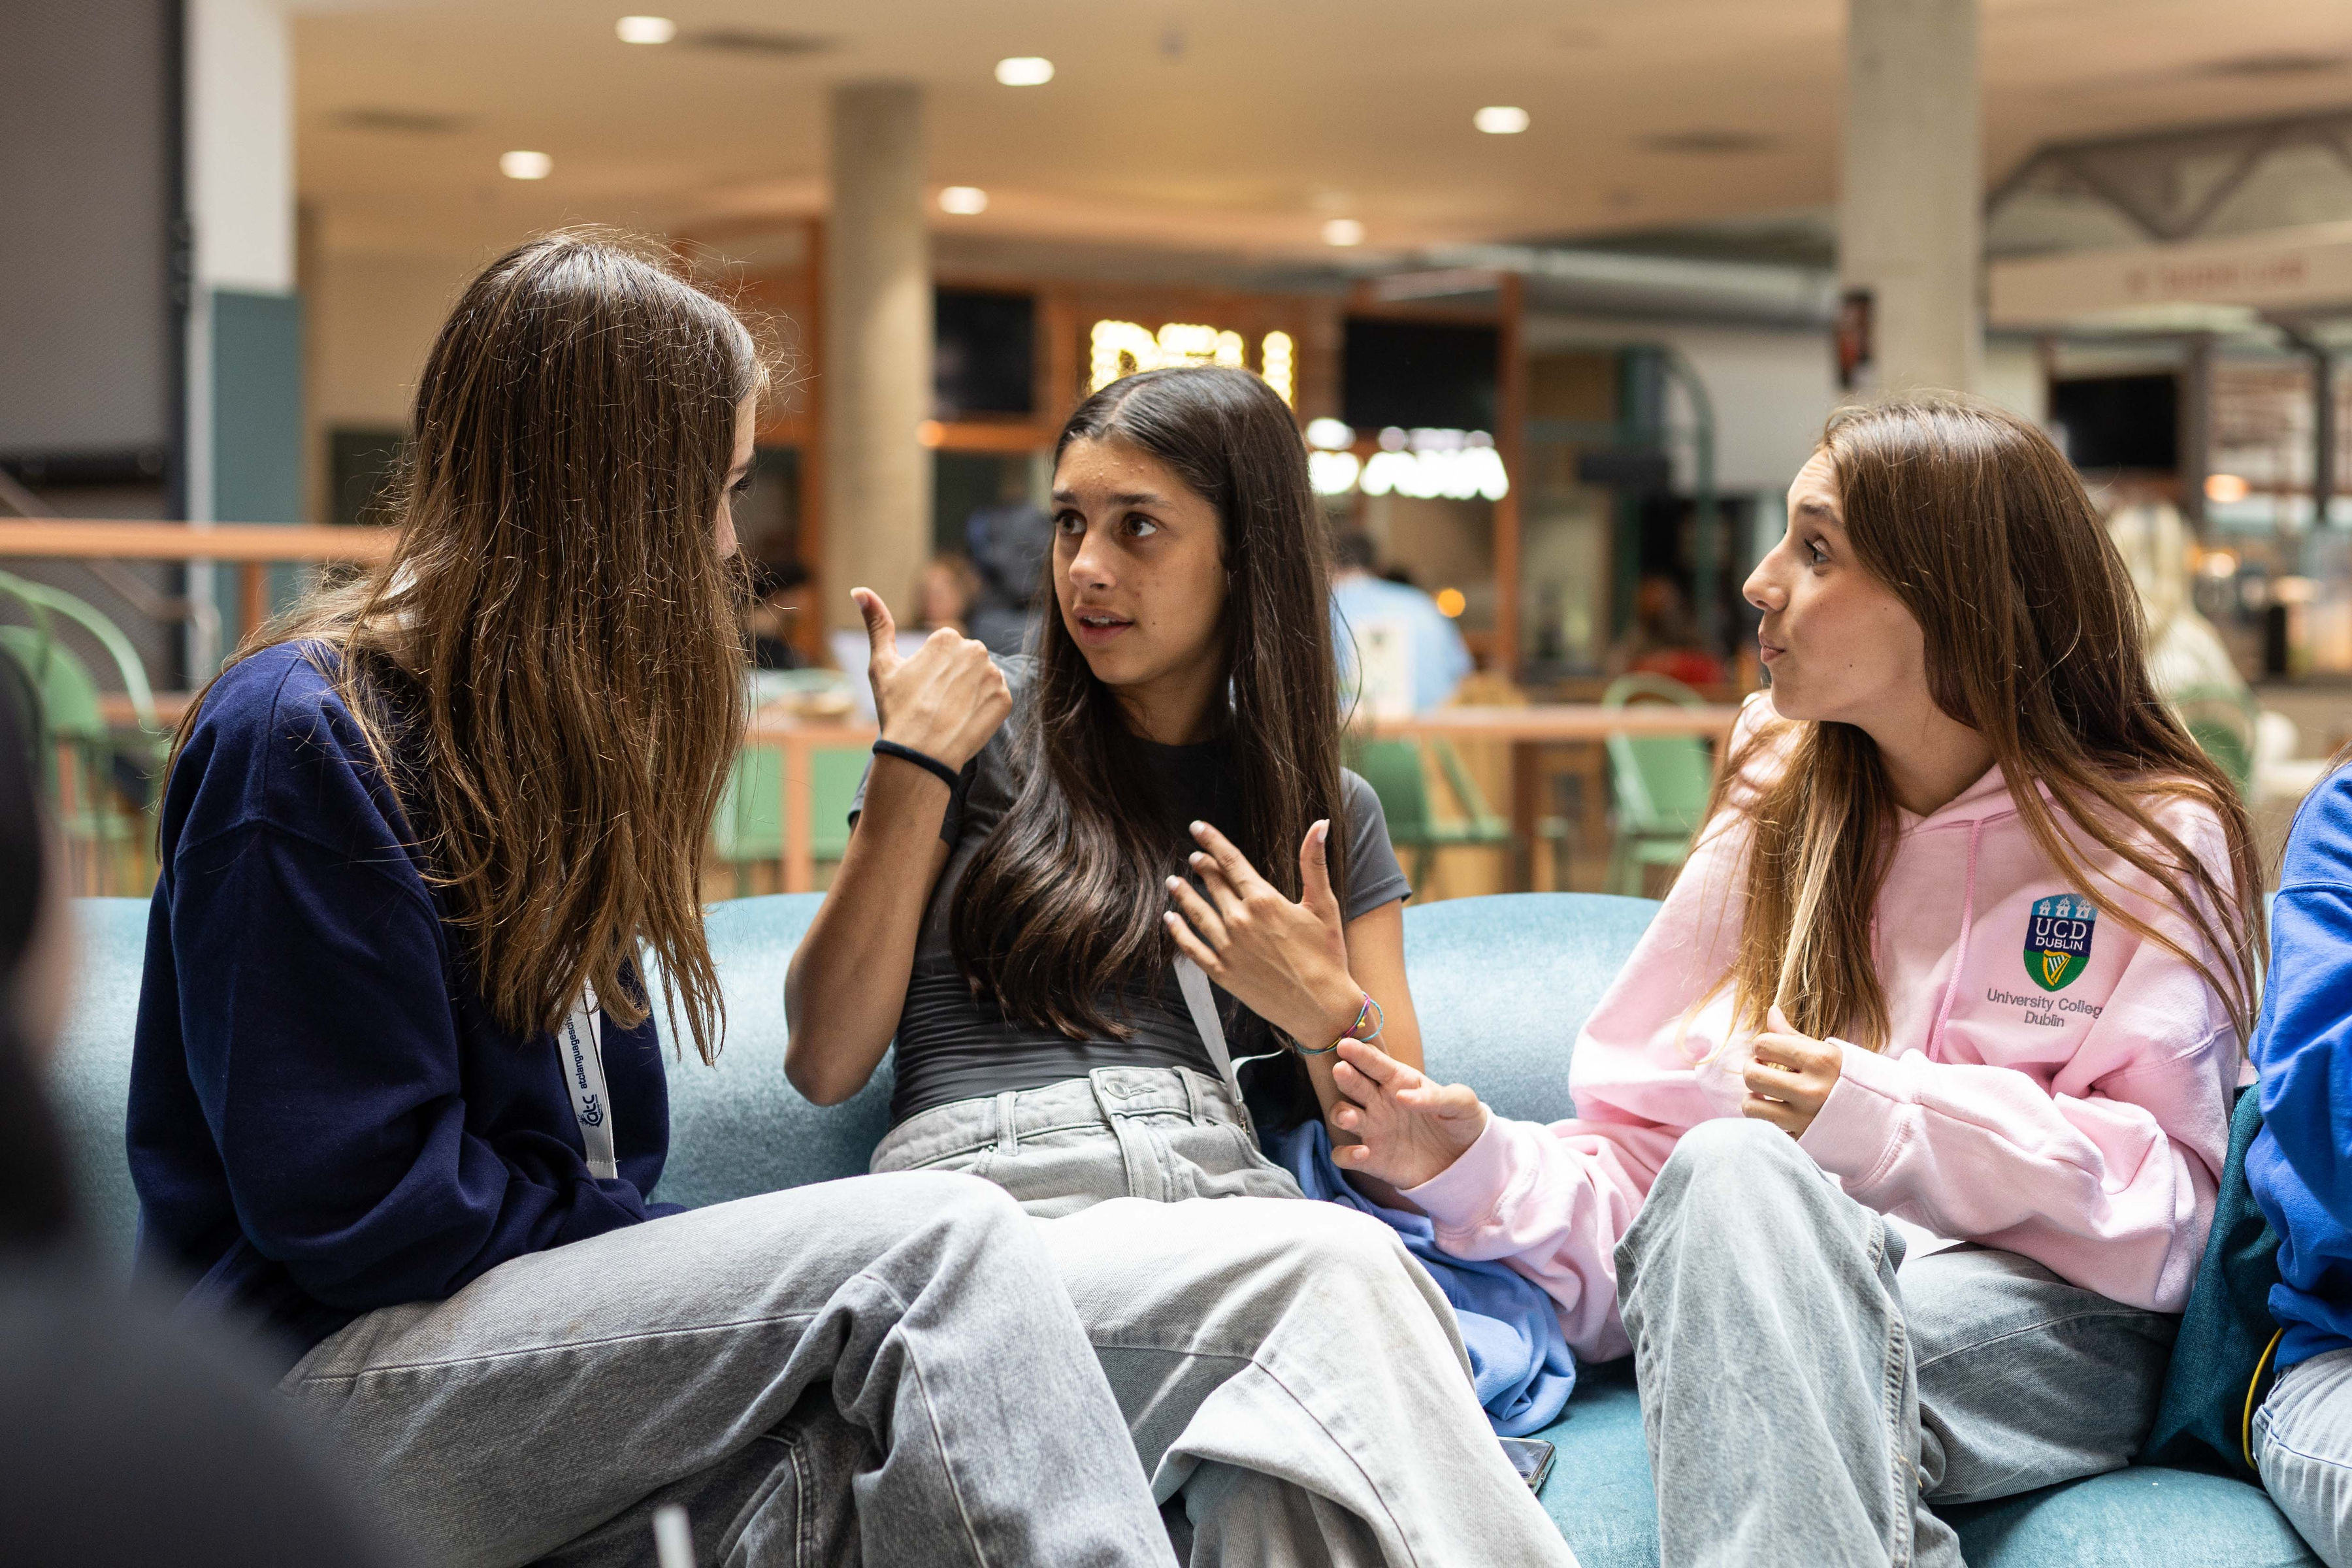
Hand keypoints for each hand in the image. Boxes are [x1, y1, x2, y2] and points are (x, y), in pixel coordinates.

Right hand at [853, 588, 1010, 769]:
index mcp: (947, 637)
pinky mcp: (1005, 699)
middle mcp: (975, 649)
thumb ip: (877, 624)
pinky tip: (965, 721)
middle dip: (954, 679)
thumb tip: (858, 589)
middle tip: (935, 704)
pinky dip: (984, 709)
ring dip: (970, 692)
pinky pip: (996, 699)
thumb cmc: (897, 710)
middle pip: (966, 662)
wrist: (920, 755)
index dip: (932, 672)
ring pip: (982, 679)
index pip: (945, 649)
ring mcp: (993, 675)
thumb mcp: (882, 664)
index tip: (922, 690)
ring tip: (949, 713)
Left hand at [1162, 821, 1362, 1049]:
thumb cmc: (1327, 955)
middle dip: (1202, 867)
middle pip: (1213, 884)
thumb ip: (1314, 862)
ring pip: (1197, 913)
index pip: (1230, 861)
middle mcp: (1240, 920)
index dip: (1212, 841)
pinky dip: (1179, 932)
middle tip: (1193, 857)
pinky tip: (1170, 920)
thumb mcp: (1324, 904)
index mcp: (1263, 900)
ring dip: (1184, 895)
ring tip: (1173, 882)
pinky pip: (1192, 948)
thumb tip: (1320, 824)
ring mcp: (1228, 948)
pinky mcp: (1223, 973)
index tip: (1197, 827)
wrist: (1322, 1007)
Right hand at [1325, 1039, 1488, 1188]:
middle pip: (1353, 1083)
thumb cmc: (1461, 1121)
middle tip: (1341, 1069)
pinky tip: (1362, 1153)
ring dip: (1340, 1114)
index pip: (1375, 1062)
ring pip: (1342, 1115)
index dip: (1359, 1053)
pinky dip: (1346, 1154)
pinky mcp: (1371, 1158)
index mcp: (1399, 1081)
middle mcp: (1379, 1102)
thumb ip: (1436, 1096)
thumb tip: (1403, 1096)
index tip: (1345, 1045)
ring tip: (1349, 1117)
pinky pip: (1345, 1155)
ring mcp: (1373, 1129)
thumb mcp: (1461, 1103)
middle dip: (1345, 1076)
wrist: (1466, 1159)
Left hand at [1741, 1005, 1841, 1137]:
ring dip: (1754, 1098)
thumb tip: (1771, 1011)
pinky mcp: (1801, 1140)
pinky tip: (1776, 1111)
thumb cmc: (1851, 1081)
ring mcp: (1805, 1118)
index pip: (1763, 1044)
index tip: (1770, 1051)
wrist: (1885, 1120)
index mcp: (1820, 1060)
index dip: (1762, 1045)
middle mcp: (1811, 1090)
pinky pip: (1765, 1128)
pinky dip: (1766, 1119)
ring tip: (1767, 1093)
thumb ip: (1794, 1036)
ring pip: (1750, 1106)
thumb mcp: (1829, 1053)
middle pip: (1752, 1074)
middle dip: (1753, 1069)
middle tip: (1764, 1070)